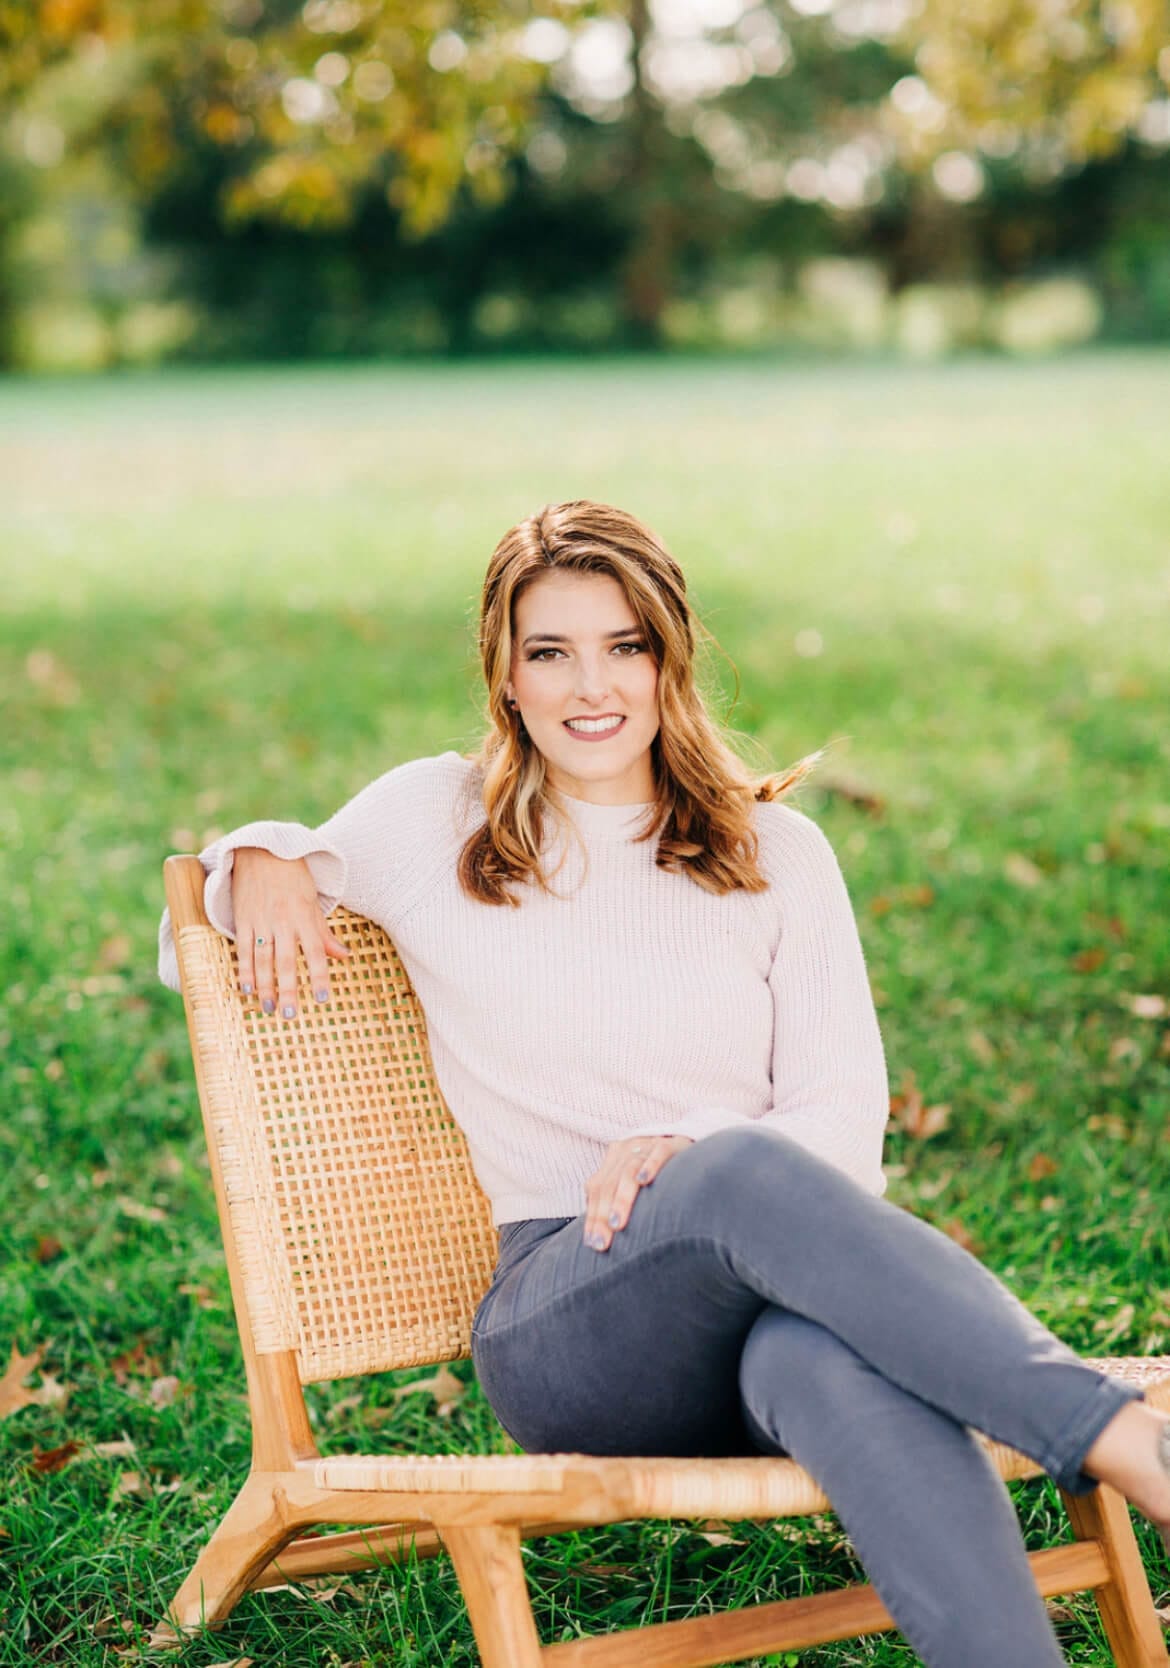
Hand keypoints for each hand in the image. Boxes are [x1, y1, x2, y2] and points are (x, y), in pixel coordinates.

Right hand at [232, 847, 351, 1017]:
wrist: (261, 850)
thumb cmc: (293, 876)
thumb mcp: (312, 901)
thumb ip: (324, 931)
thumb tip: (344, 956)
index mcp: (304, 916)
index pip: (315, 951)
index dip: (319, 976)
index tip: (322, 999)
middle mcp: (283, 921)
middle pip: (286, 961)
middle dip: (288, 990)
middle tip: (290, 1015)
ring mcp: (261, 921)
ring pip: (263, 959)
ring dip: (265, 986)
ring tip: (269, 1008)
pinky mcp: (243, 919)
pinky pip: (243, 948)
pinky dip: (244, 969)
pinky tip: (247, 989)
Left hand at [583, 1135, 693, 1251]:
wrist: (692, 1146)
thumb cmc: (662, 1173)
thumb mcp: (633, 1181)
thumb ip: (616, 1199)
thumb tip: (597, 1235)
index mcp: (614, 1158)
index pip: (596, 1187)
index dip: (593, 1216)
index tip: (592, 1243)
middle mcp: (627, 1149)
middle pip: (609, 1181)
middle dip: (602, 1214)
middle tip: (602, 1242)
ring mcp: (648, 1144)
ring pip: (629, 1169)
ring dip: (621, 1199)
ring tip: (617, 1224)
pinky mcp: (672, 1143)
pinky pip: (659, 1152)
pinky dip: (650, 1166)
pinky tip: (644, 1181)